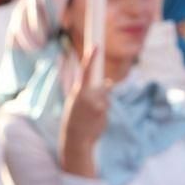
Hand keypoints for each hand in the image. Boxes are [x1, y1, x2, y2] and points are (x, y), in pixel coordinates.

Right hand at [60, 47, 110, 177]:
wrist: (75, 139)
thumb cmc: (76, 119)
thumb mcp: (78, 102)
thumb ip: (92, 91)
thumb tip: (109, 82)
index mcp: (78, 91)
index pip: (86, 71)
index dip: (92, 58)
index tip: (96, 46)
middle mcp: (87, 94)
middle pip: (102, 84)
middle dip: (102, 91)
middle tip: (92, 102)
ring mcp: (96, 102)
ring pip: (106, 96)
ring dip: (102, 104)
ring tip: (91, 115)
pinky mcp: (103, 111)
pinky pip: (108, 105)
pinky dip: (104, 111)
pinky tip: (96, 120)